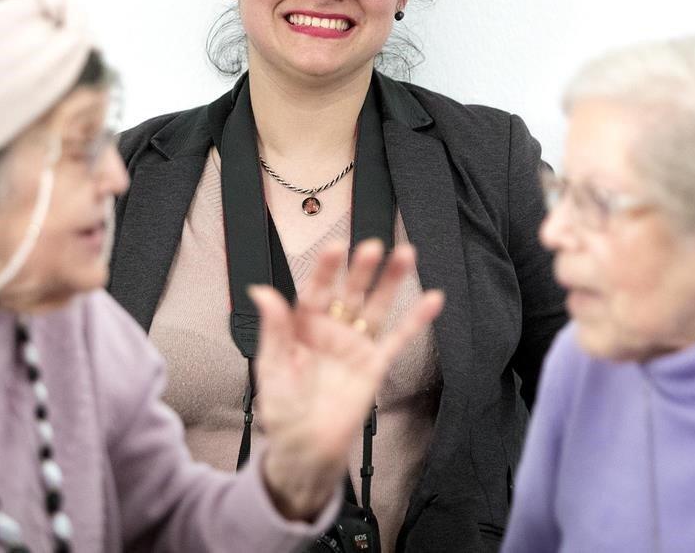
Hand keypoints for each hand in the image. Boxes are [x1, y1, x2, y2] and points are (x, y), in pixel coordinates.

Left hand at [249, 239, 443, 520]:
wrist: (305, 448)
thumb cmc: (283, 408)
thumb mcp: (272, 366)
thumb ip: (273, 328)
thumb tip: (260, 291)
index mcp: (302, 326)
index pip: (316, 290)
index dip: (326, 269)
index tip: (335, 247)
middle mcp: (331, 330)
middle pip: (350, 292)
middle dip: (362, 269)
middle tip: (373, 247)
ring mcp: (355, 345)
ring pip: (376, 307)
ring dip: (391, 282)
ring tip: (406, 254)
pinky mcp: (375, 365)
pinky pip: (398, 338)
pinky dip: (416, 320)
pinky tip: (433, 299)